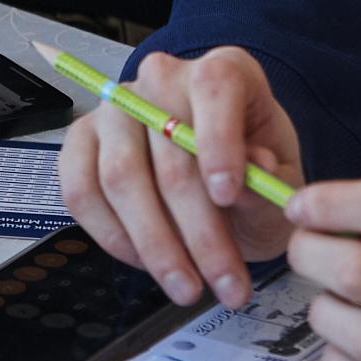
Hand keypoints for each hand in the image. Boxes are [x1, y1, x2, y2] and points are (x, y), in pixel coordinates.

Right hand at [59, 46, 302, 310]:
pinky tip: (147, 264)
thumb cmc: (251, 177)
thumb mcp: (280, 182)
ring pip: (120, 176)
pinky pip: (81, 191)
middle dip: (199, 229)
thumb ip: (268, 182)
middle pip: (167, 148)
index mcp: (224, 71)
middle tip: (226, 284)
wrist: (218, 182)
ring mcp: (114, 107)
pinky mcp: (81, 141)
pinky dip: (113, 238)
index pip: (214, 86)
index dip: (218, 139)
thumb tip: (251, 175)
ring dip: (156, 245)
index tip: (228, 194)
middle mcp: (162, 77)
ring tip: (189, 289)